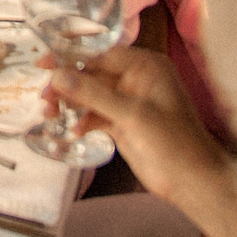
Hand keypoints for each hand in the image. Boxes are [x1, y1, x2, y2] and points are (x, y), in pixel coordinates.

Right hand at [46, 45, 230, 206]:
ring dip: (71, 105)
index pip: (101, 54)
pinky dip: (82, 122)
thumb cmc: (173, 142)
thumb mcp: (133, 114)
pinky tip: (72, 133)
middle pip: (92, 75)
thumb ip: (94, 94)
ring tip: (50, 115)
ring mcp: (129, 103)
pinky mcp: (123, 124)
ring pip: (91, 96)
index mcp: (146, 66)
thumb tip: (57, 75)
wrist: (192, 182)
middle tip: (44, 98)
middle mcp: (136, 80)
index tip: (43, 63)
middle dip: (68, 86)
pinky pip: (95, 115)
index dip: (71, 59)